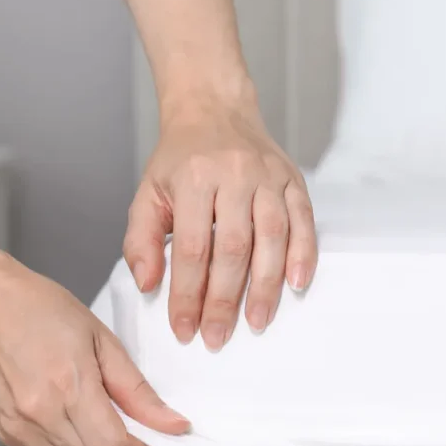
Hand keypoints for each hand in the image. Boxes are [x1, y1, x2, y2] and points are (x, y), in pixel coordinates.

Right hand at [0, 257, 189, 445]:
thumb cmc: (35, 309)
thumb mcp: (101, 339)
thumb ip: (137, 389)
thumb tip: (170, 422)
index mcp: (69, 388)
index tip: (149, 435)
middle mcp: (40, 415)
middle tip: (126, 425)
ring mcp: (18, 427)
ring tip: (97, 420)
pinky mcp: (4, 432)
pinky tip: (71, 422)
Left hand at [123, 103, 317, 350]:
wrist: (215, 109)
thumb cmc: (181, 159)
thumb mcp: (148, 193)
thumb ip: (142, 240)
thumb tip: (149, 284)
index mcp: (193, 179)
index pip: (192, 249)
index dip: (188, 294)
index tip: (185, 328)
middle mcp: (234, 175)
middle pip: (232, 248)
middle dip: (224, 299)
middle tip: (218, 336)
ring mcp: (268, 177)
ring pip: (272, 237)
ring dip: (266, 285)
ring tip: (257, 321)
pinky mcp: (293, 179)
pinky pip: (303, 221)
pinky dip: (303, 254)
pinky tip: (296, 284)